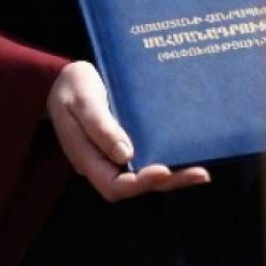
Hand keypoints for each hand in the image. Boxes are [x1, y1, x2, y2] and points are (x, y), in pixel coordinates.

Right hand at [47, 61, 210, 201]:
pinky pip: (145, 160)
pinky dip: (167, 161)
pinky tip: (188, 155)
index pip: (113, 184)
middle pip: (134, 186)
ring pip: (143, 176)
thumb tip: (126, 155)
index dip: (140, 183)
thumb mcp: (81, 101)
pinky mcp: (123, 146)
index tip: (164, 170)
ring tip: (202, 172)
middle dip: (167, 183)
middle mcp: (101, 163)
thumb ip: (100, 127)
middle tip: (200, 174)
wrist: (63, 79)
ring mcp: (112, 157)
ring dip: (173, 177)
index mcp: (85, 157)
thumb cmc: (71, 87)